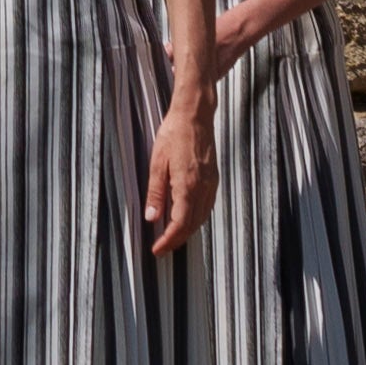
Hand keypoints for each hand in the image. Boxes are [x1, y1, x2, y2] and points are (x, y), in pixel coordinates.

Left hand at [138, 106, 209, 256]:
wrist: (195, 114)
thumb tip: (151, 217)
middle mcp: (203, 187)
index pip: (180, 223)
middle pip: (193, 225)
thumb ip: (155, 192)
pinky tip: (186, 217)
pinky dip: (196, 218)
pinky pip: (207, 206)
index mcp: (188, 185)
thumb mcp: (157, 162)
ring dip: (187, 230)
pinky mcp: (213, 178)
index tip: (157, 250)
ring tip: (171, 237)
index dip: (168, 240)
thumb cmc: (174, 133)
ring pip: (202, 217)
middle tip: (162, 248)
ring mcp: (211, 183)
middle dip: (177, 240)